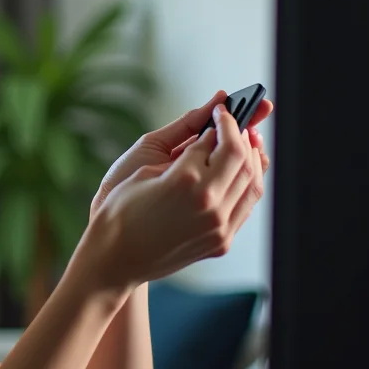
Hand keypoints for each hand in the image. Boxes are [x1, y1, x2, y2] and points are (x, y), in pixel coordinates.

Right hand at [75, 103, 269, 292]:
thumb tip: (210, 133)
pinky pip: (246, 207)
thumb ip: (184, 151)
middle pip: (241, 157)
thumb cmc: (121, 211)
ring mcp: (218, 225)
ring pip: (252, 182)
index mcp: (184, 178)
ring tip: (243, 144)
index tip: (220, 110)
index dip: (221, 120)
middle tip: (235, 122)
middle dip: (241, 134)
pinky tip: (239, 172)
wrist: (115, 259)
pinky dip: (248, 184)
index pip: (218, 139)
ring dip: (252, 158)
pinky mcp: (221, 242)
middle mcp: (207, 202)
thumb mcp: (146, 170)